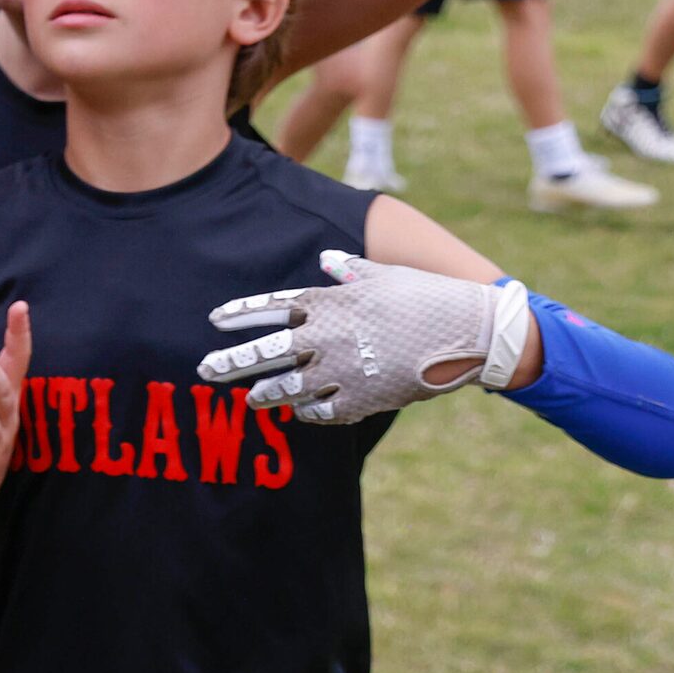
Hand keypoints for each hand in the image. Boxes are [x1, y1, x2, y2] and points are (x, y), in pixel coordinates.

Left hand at [198, 250, 532, 423]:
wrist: (468, 332)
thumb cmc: (424, 295)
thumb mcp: (382, 275)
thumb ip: (347, 270)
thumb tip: (326, 259)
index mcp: (328, 304)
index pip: (270, 309)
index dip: (239, 314)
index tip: (214, 320)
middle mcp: (327, 338)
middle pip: (266, 353)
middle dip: (232, 363)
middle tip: (205, 370)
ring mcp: (343, 373)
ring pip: (288, 389)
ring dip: (265, 394)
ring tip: (250, 398)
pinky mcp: (363, 401)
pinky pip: (323, 412)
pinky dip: (309, 413)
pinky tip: (301, 412)